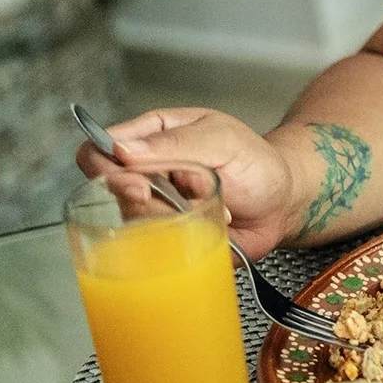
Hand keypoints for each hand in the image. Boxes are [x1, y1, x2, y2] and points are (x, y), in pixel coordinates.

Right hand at [74, 109, 299, 258]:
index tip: (138, 182)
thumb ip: (174, 143)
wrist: (283, 203)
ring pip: (128, 220)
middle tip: (179, 198)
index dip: (106, 168)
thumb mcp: (223, 140)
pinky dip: (180, 239)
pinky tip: (208, 225)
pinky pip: (149, 246)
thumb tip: (121, 149)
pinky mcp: (165, 236)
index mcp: (153, 136)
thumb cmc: (257, 163)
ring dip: (172, 218)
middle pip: (107, 189)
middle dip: (142, 199)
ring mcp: (153, 205)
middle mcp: (145, 171)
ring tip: (210, 204)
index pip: (99, 147)